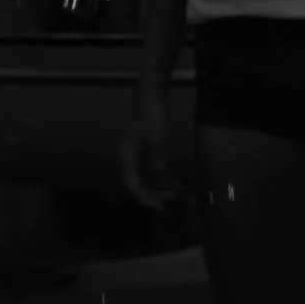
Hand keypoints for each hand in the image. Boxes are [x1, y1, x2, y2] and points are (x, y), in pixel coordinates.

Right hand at [119, 92, 179, 209]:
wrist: (153, 96)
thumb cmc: (153, 115)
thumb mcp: (158, 137)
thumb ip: (158, 157)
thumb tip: (161, 176)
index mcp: (127, 155)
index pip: (133, 184)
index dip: (145, 197)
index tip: (159, 207)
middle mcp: (129, 158)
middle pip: (139, 183)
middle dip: (155, 192)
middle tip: (174, 197)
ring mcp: (137, 155)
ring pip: (146, 178)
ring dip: (160, 186)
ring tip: (178, 189)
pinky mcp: (145, 151)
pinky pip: (152, 170)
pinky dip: (162, 176)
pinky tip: (175, 180)